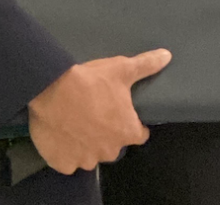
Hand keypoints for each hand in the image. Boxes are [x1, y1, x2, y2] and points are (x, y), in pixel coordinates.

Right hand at [27, 49, 170, 173]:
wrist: (52, 90)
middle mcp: (109, 151)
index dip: (133, 125)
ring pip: (90, 156)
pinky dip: (65, 153)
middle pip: (113, 146)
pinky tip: (62, 136)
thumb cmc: (92, 82)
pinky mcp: (63, 163)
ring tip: (77, 125)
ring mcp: (85, 160)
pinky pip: (68, 163)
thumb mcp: (122, 69)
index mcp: (127, 132)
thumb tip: (167, 56)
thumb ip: (146, 65)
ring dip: (86, 145)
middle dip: (108, 135)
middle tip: (97, 116)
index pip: (138, 135)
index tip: (123, 116)